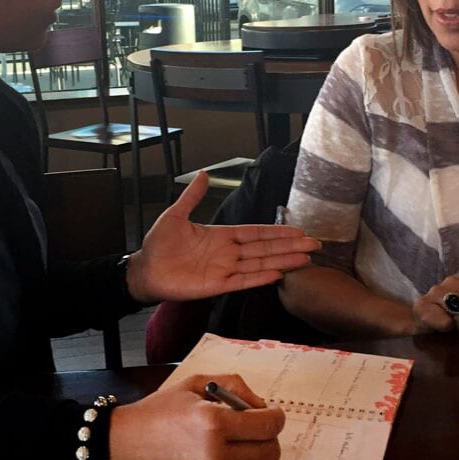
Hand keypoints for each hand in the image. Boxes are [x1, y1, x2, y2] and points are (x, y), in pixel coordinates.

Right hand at [109, 374, 283, 459]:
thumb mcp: (193, 385)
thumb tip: (260, 404)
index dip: (276, 417)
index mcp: (214, 423)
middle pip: (270, 453)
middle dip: (268, 438)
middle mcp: (215, 455)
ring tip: (227, 443)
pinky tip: (216, 459)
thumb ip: (232, 386)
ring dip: (249, 456)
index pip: (269, 425)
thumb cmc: (156, 413)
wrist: (122, 446)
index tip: (272, 414)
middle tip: (255, 429)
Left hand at [126, 171, 320, 303]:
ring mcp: (224, 270)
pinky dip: (260, 277)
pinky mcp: (217, 285)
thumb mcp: (176, 215)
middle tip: (314, 244)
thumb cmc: (158, 245)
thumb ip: (192, 196)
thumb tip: (205, 174)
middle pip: (265, 248)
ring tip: (305, 258)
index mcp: (221, 236)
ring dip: (282, 261)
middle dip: (290, 246)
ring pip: (260, 264)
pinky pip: (243, 281)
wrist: (145, 270)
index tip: (298, 230)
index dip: (277, 232)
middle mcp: (228, 253)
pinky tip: (278, 274)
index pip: (255, 233)